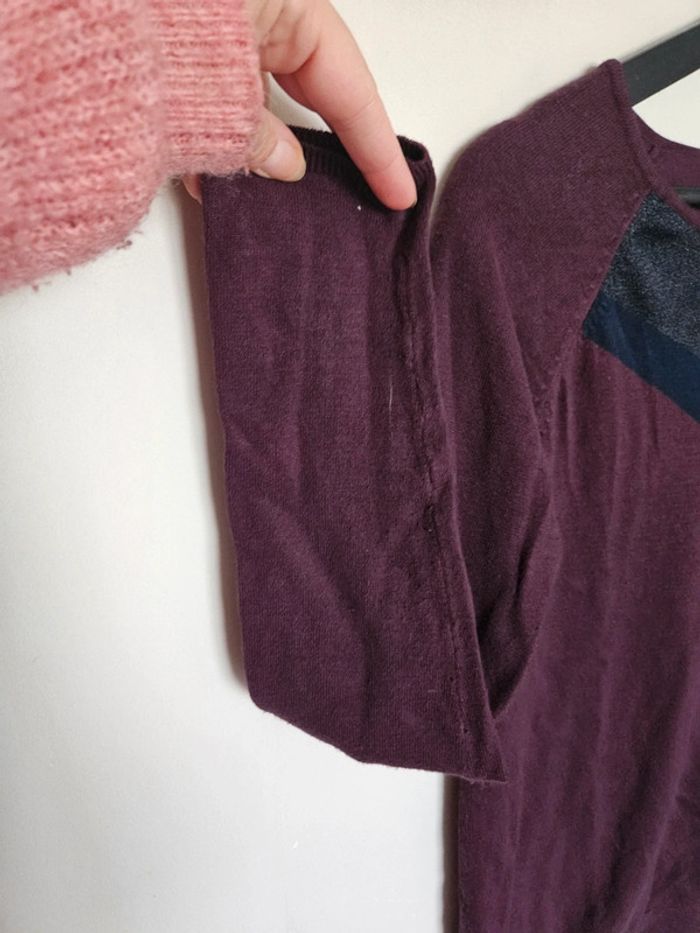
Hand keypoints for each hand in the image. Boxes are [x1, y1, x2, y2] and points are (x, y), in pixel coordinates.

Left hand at [182, 0, 416, 210]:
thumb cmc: (146, 17)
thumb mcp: (214, 89)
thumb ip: (254, 134)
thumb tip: (286, 168)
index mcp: (291, 3)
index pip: (352, 90)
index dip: (378, 150)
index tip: (399, 193)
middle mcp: (266, 8)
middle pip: (315, 89)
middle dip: (325, 148)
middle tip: (357, 196)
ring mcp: (226, 21)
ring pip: (264, 94)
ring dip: (259, 148)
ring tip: (265, 198)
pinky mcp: (187, 37)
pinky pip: (220, 91)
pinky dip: (218, 134)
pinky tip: (207, 177)